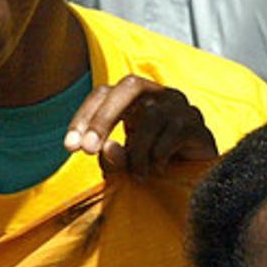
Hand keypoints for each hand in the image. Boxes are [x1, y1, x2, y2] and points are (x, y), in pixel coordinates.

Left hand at [63, 76, 217, 176]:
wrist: (196, 180)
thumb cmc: (154, 166)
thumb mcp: (124, 165)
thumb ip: (112, 159)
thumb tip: (109, 148)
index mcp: (133, 99)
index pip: (104, 93)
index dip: (84, 115)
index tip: (70, 146)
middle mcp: (157, 94)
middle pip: (129, 86)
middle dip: (104, 117)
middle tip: (88, 150)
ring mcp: (179, 105)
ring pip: (152, 115)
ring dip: (138, 149)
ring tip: (139, 173)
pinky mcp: (196, 122)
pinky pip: (174, 132)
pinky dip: (159, 155)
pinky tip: (160, 169)